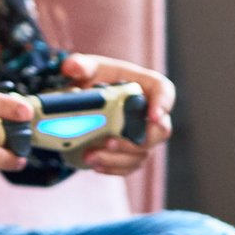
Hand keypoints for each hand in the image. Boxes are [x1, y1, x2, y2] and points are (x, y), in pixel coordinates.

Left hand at [58, 51, 174, 176]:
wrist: (80, 102)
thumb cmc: (91, 79)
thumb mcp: (85, 69)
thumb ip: (80, 66)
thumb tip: (71, 67)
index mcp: (142, 85)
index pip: (163, 90)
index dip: (163, 104)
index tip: (153, 116)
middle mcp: (147, 113)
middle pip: (161, 131)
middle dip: (139, 141)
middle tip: (110, 142)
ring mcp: (141, 136)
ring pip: (142, 154)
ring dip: (118, 159)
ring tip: (90, 156)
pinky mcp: (129, 154)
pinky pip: (128, 167)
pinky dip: (112, 168)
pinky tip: (94, 165)